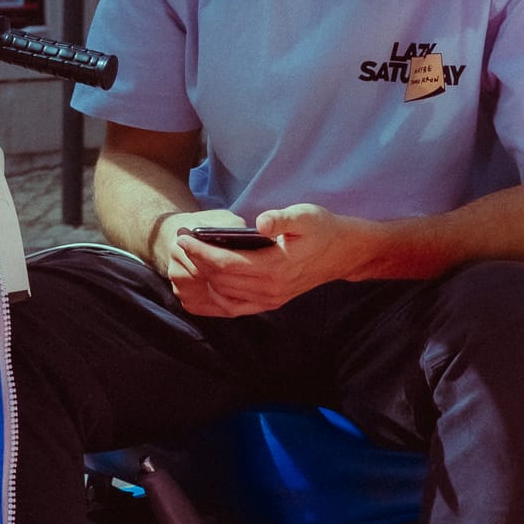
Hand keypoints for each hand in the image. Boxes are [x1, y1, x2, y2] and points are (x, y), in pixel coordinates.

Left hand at [166, 202, 396, 315]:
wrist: (345, 253)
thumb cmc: (324, 229)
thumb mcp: (306, 215)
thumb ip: (283, 218)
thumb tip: (262, 222)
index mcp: (275, 268)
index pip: (226, 263)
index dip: (201, 251)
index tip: (184, 237)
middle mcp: (270, 290)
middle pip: (220, 280)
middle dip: (195, 262)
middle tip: (178, 241)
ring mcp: (270, 300)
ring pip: (223, 295)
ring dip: (201, 279)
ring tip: (186, 259)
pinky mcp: (270, 303)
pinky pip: (233, 308)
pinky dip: (213, 299)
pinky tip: (200, 286)